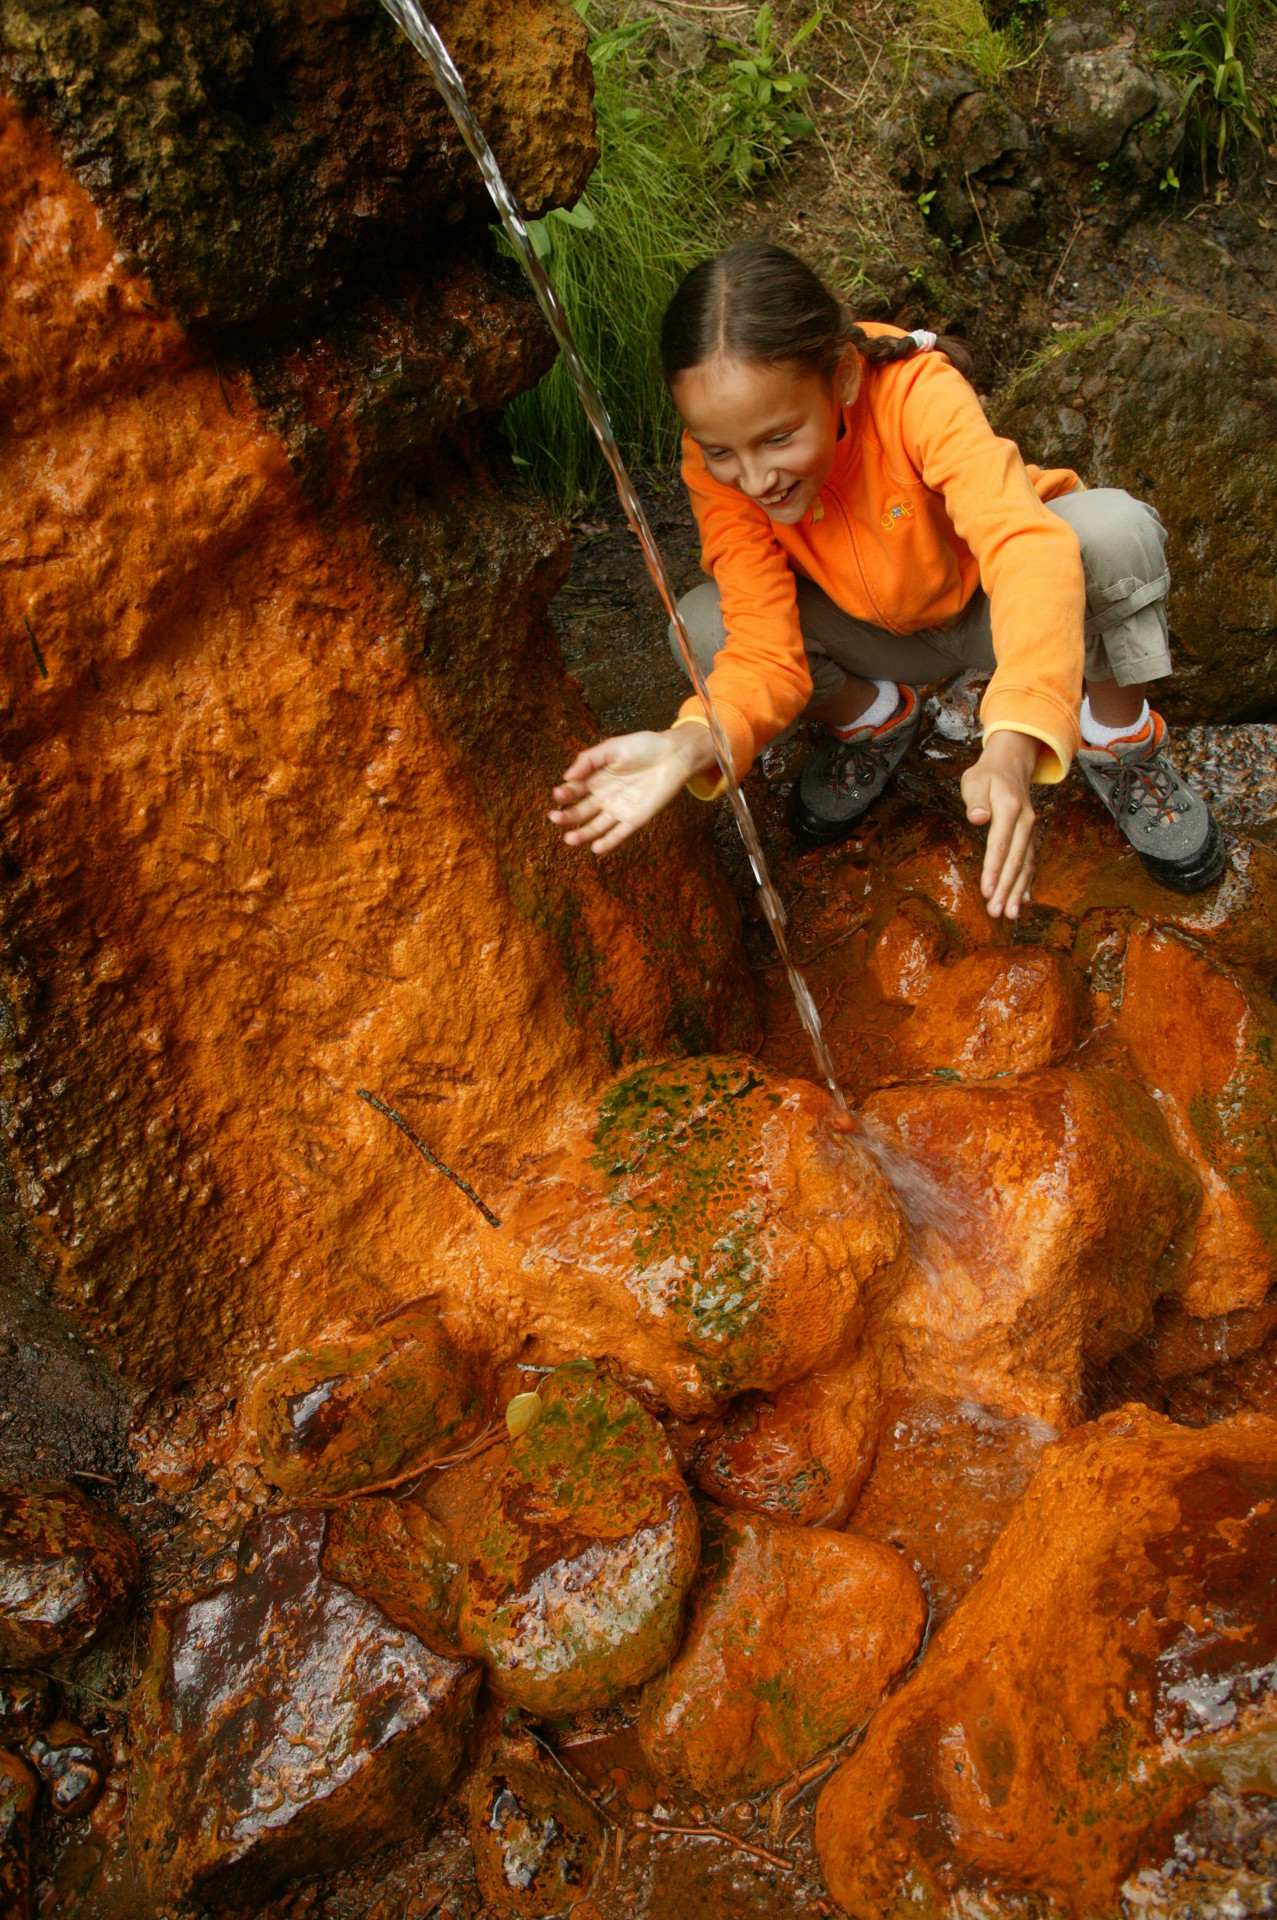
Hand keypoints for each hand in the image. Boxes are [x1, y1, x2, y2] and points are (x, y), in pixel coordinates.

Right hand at [549, 725, 719, 854]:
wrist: (673, 755)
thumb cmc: (642, 747)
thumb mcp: (612, 748)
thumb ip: (588, 760)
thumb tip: (567, 776)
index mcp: (595, 778)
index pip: (574, 790)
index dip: (565, 794)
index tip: (558, 794)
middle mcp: (604, 797)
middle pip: (580, 811)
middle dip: (567, 816)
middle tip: (555, 818)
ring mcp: (618, 810)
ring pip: (596, 827)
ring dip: (582, 834)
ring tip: (570, 840)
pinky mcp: (635, 819)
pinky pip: (619, 834)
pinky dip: (608, 842)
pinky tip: (596, 848)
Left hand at [961, 730, 1038, 918]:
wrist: (1010, 765)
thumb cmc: (987, 775)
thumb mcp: (976, 780)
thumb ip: (976, 798)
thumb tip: (978, 817)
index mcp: (1011, 808)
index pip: (1000, 844)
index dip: (994, 870)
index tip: (987, 891)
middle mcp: (1026, 821)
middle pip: (1016, 860)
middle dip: (1006, 888)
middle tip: (996, 912)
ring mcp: (1030, 830)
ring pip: (1026, 865)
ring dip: (1018, 891)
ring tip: (1010, 914)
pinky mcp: (1030, 837)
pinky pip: (1031, 862)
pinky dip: (1027, 882)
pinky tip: (1023, 900)